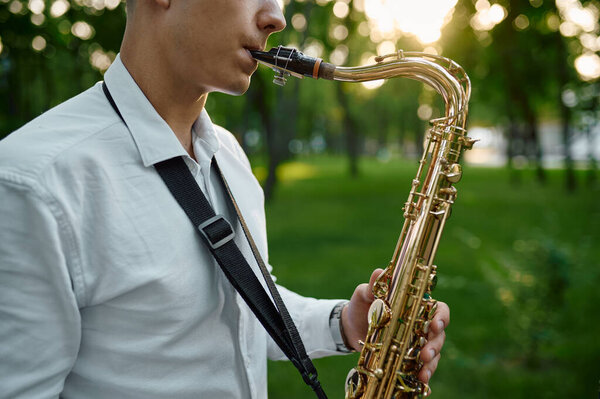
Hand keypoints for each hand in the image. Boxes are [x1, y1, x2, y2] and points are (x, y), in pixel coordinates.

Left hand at [341, 269, 449, 384]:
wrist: (348, 328)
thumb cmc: (361, 306)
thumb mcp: (364, 294)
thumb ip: (372, 286)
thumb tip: (379, 272)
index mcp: (415, 307)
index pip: (438, 309)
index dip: (441, 317)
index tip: (435, 325)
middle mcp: (420, 325)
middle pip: (438, 335)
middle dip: (436, 345)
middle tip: (426, 354)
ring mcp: (415, 343)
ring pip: (433, 353)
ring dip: (431, 363)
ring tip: (423, 371)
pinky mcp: (407, 358)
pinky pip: (420, 368)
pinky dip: (423, 376)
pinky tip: (422, 382)